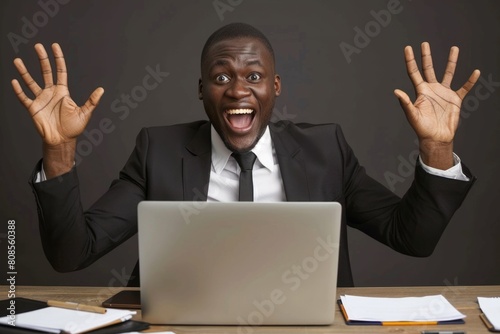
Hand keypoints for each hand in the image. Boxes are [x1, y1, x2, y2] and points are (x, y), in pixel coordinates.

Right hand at [11, 43, 103, 146]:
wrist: (62, 140)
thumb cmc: (73, 128)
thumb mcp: (85, 113)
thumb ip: (92, 101)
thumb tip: (102, 89)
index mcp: (63, 92)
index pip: (60, 71)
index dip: (58, 59)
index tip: (54, 46)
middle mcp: (51, 93)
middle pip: (45, 72)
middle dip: (42, 59)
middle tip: (38, 46)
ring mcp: (41, 99)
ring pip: (31, 82)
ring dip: (24, 72)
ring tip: (17, 60)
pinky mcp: (33, 108)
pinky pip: (24, 97)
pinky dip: (19, 90)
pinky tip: (15, 81)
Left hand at [394, 42, 479, 168]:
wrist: (436, 137)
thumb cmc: (422, 128)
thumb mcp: (412, 115)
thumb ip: (405, 103)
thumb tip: (396, 91)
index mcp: (421, 91)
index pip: (414, 72)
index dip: (410, 60)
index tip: (408, 48)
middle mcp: (432, 89)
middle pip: (428, 69)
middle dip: (426, 56)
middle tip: (425, 43)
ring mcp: (444, 93)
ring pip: (448, 73)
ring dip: (451, 61)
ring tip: (454, 48)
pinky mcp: (455, 99)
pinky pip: (464, 87)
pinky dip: (470, 81)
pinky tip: (475, 72)